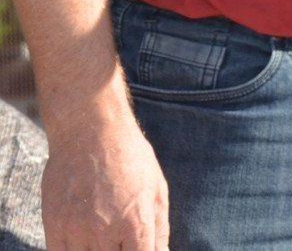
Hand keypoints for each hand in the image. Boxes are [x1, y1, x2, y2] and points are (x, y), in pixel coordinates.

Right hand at [41, 102, 168, 250]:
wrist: (89, 130)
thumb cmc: (130, 157)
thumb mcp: (157, 188)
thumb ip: (159, 227)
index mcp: (137, 222)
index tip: (139, 247)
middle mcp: (106, 231)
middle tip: (120, 238)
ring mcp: (76, 231)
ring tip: (104, 236)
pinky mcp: (54, 227)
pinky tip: (84, 240)